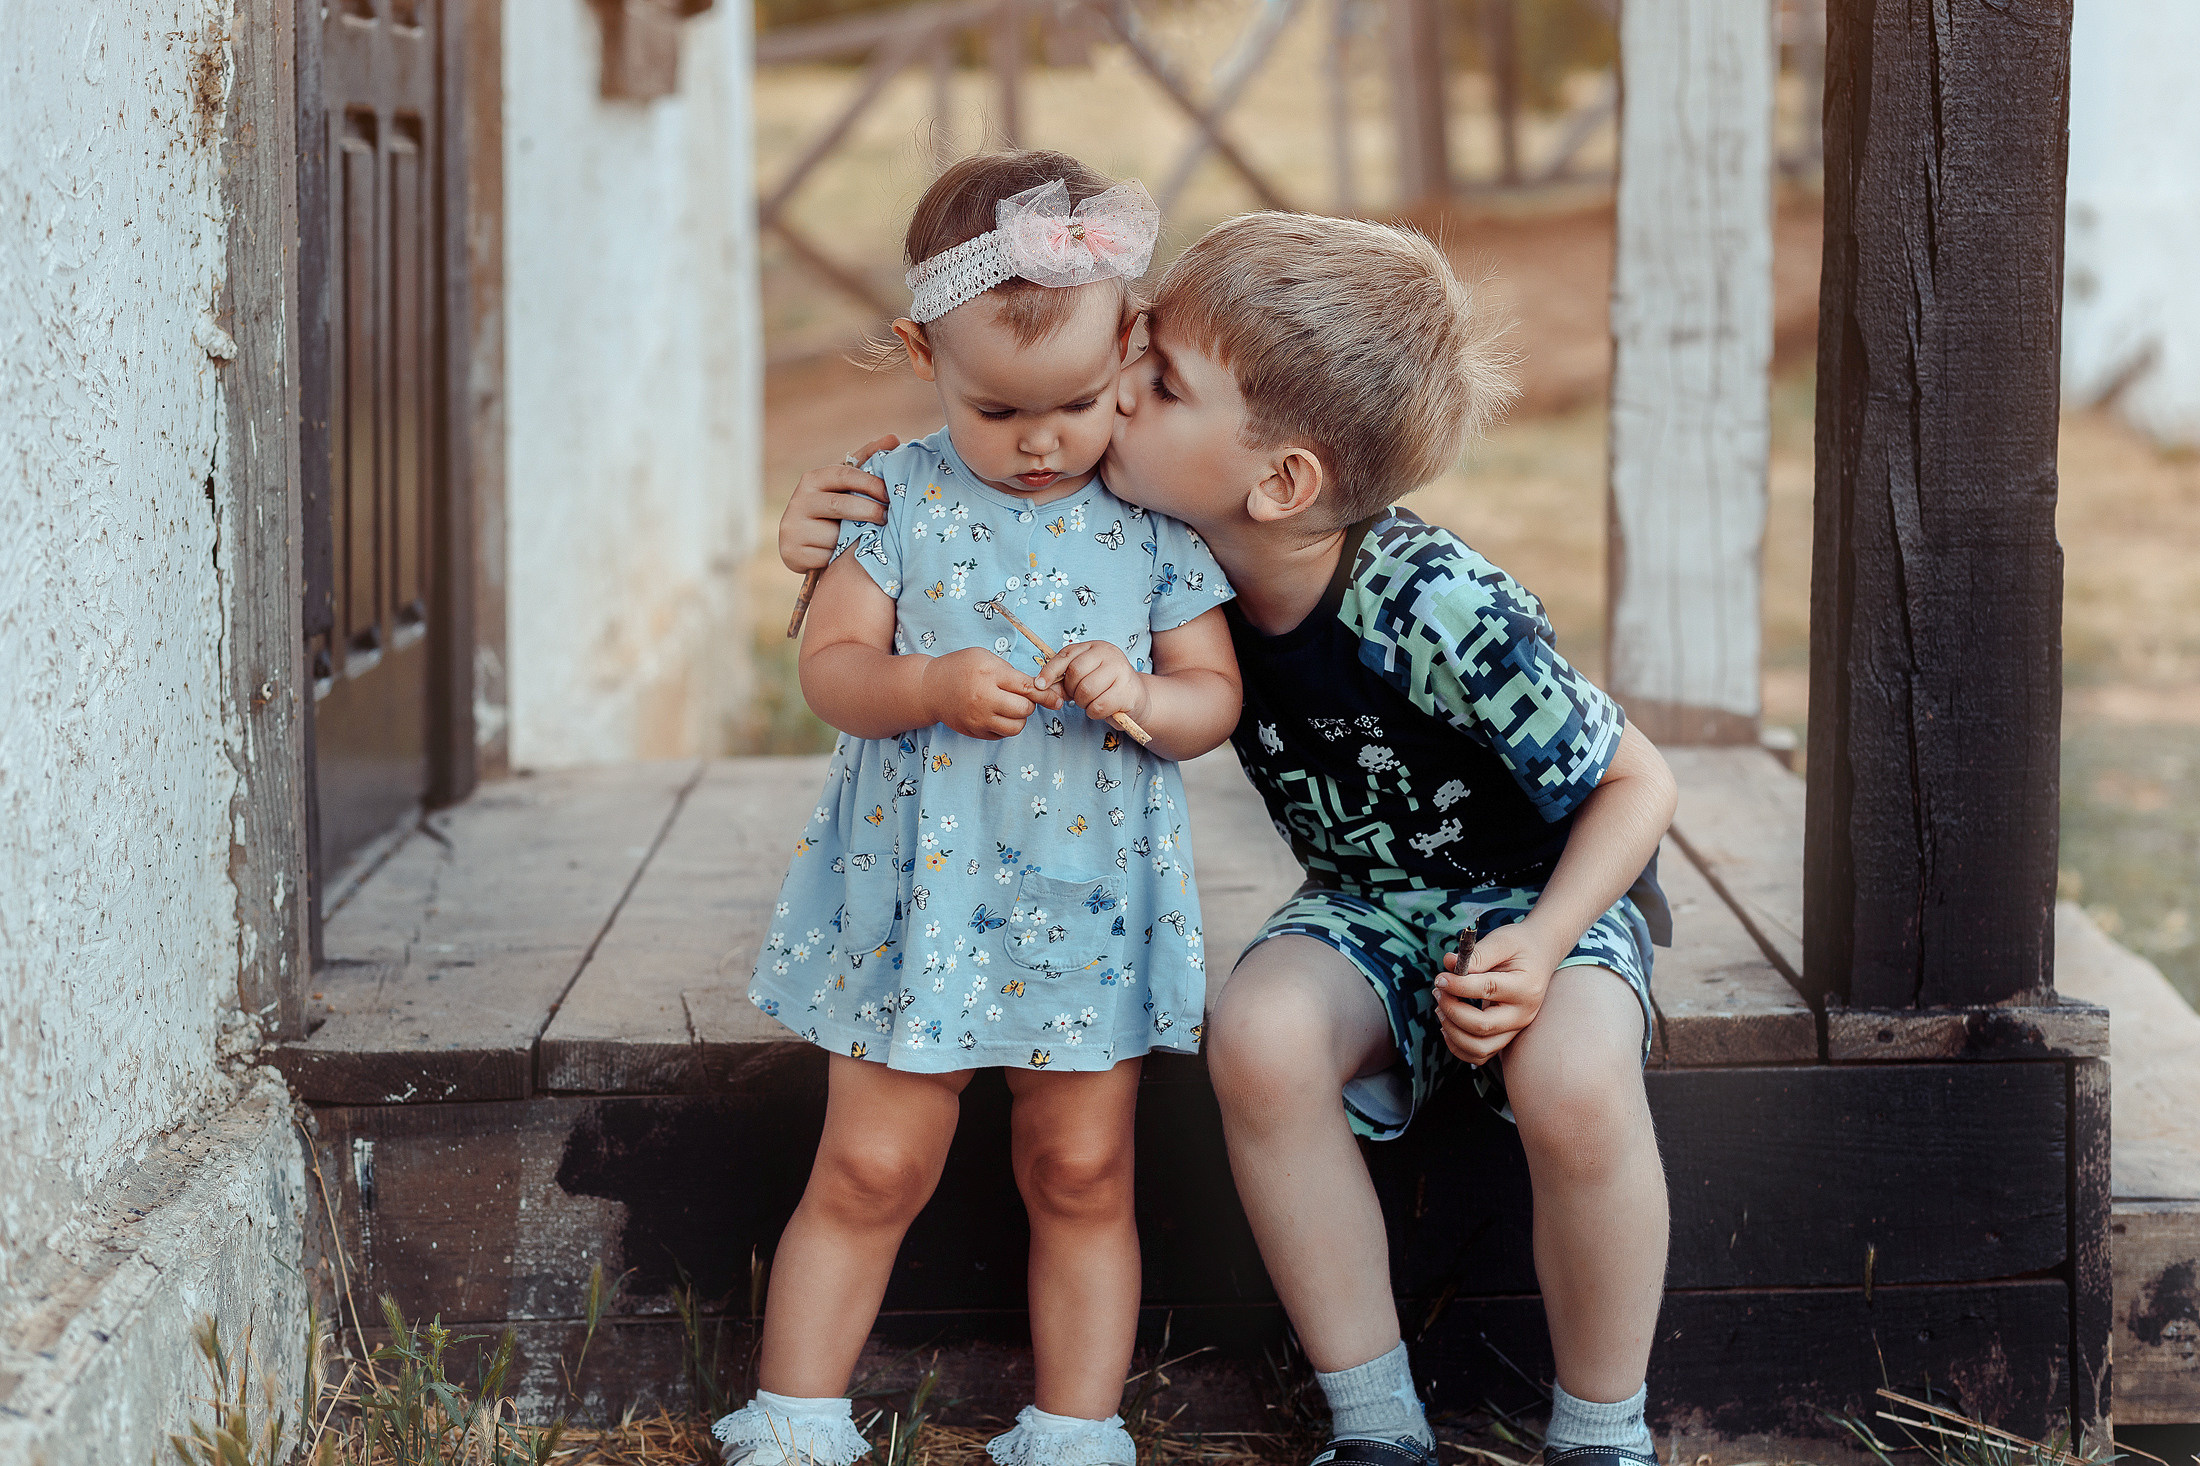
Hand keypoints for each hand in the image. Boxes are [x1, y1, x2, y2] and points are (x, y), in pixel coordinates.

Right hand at [779, 434, 898, 572]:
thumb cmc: (833, 510)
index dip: (869, 482)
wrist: (803, 545)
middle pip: (839, 505)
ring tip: (868, 538)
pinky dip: (840, 558)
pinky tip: (845, 556)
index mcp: (812, 479)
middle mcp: (798, 500)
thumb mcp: (845, 486)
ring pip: (834, 535)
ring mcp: (792, 527)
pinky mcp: (791, 552)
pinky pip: (826, 557)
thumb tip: (893, 438)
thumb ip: (867, 463)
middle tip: (887, 518)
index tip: (890, 493)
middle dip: (868, 511)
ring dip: (854, 539)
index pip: (843, 474)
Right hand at [922, 648, 1039, 738]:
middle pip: (1024, 710)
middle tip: (1021, 697)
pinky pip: (1001, 735)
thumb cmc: (959, 668)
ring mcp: (978, 718)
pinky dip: (1005, 726)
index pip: (1026, 687)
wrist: (929, 688)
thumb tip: (1038, 688)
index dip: (1045, 694)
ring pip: (1015, 727)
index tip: (1056, 698)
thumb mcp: (984, 658)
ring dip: (1019, 718)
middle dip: (1029, 704)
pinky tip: (996, 714)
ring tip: (1009, 707)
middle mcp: (983, 698)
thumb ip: (1010, 672)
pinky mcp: (974, 732)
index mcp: (988, 675)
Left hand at [1036, 641, 1147, 728]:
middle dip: (1072, 691)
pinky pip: (1099, 706)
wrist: (1136, 698)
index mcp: (1095, 647)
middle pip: (1075, 673)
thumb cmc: (1104, 687)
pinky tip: (1102, 709)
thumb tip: (1041, 688)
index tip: (1039, 685)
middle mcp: (1109, 653)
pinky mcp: (1128, 690)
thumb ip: (1062, 681)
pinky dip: (1095, 712)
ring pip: (1087, 691)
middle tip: (1079, 697)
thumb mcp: (1082, 678)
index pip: (1066, 655)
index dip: (1049, 671)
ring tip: (1092, 702)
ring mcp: (1121, 670)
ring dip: (1084, 704)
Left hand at [1433, 919, 1565, 1064]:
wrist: (1540, 955)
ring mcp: (1515, 1029)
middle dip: (1452, 1010)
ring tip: (1440, 1008)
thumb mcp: (1501, 941)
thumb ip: (1476, 954)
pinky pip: (1479, 1054)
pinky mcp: (1506, 1036)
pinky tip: (1447, 1026)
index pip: (1487, 990)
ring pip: (1479, 1048)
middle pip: (1482, 1026)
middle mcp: (1523, 1014)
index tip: (1440, 978)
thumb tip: (1448, 963)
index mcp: (1525, 987)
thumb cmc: (1519, 946)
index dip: (1458, 986)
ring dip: (1452, 1032)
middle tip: (1438, 990)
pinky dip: (1458, 1046)